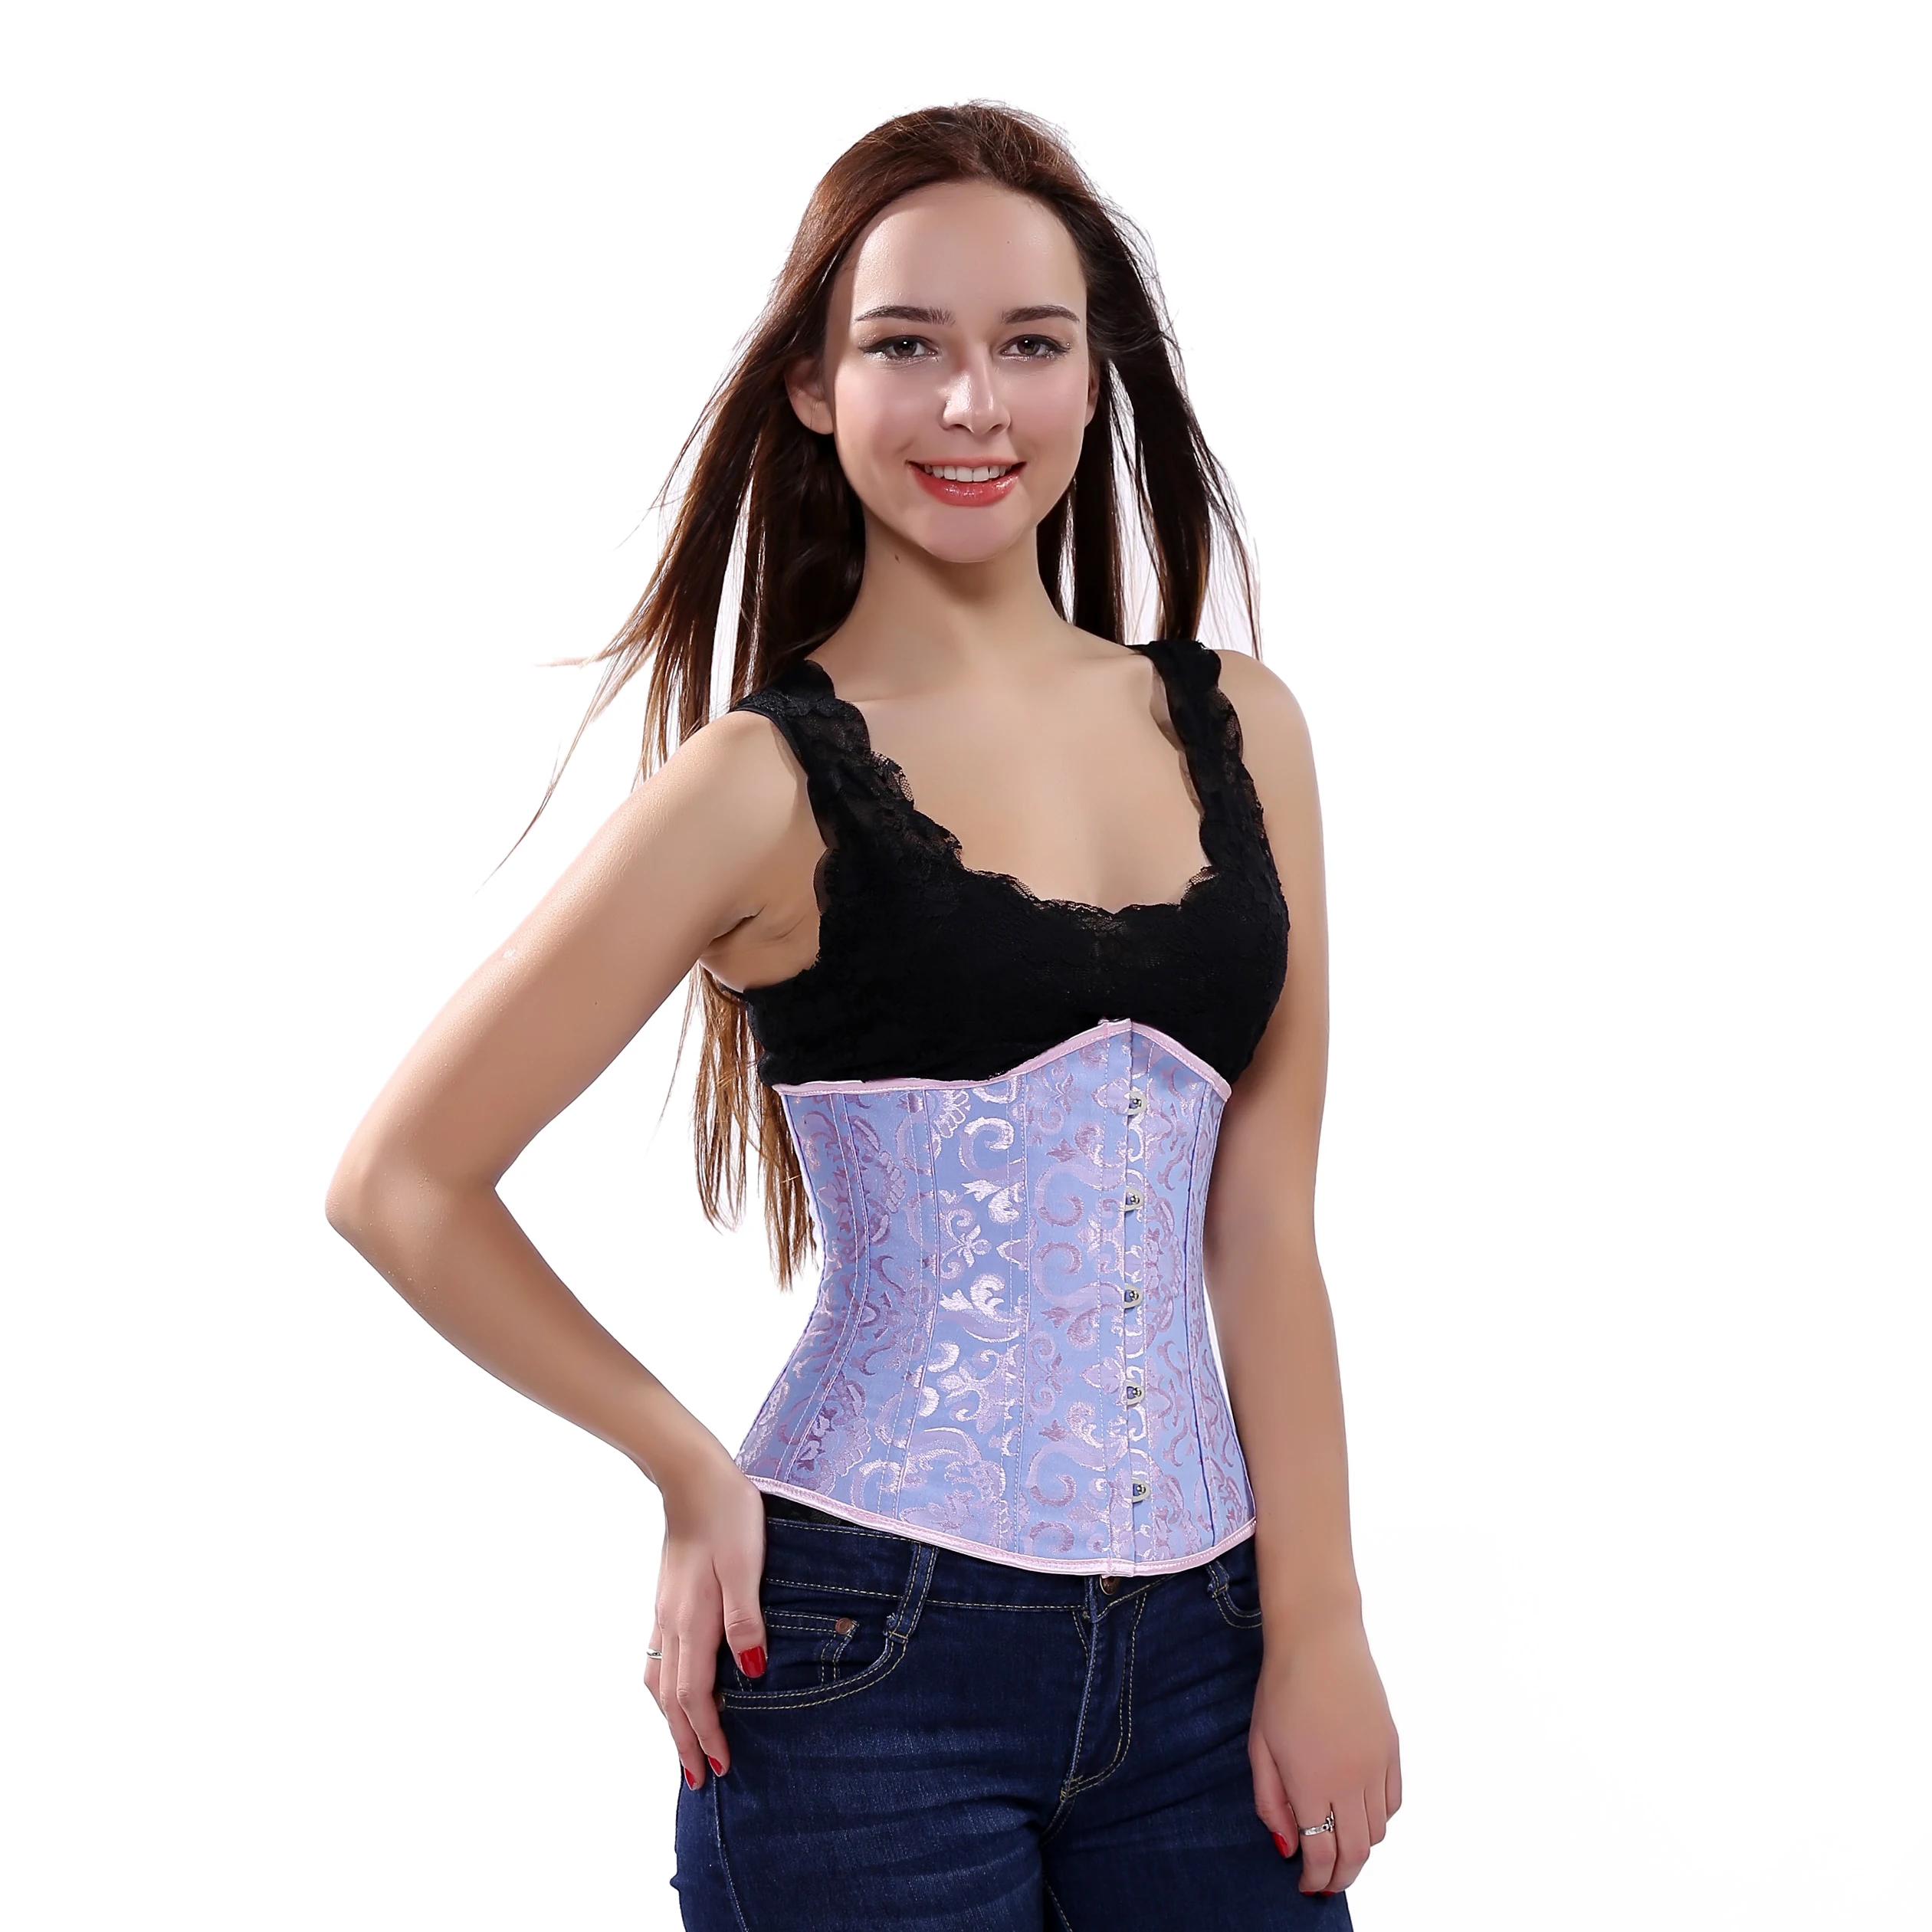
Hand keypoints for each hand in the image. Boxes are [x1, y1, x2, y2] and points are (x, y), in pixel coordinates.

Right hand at [642, 1448, 769, 1789]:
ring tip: (682, 1745)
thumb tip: (750, 1676)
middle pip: (670, 1698)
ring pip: (658, 1680)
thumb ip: (746, 1621)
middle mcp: (672, 1623)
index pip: (695, 1695)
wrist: (691, 1476)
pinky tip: (674, 1688)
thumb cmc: (728, 1515)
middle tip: (695, 1780)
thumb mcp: (746, 1565)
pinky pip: (658, 1657)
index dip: (707, 1733)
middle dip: (683, 1741)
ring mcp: (664, 1610)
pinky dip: (664, 1688)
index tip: (720, 1767)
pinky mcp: (666, 1597)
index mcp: (693, 1621)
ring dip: (670, 1718)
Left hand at [1248, 1612, 1400, 1895]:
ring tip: (1338, 1845)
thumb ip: (1271, 1802)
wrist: (1319, 1638)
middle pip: (1356, 1852)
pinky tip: (1359, 1812)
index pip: (1322, 1854)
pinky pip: (1394, 1801)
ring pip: (1379, 1831)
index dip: (1316, 1880)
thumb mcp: (1260, 1746)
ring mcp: (1377, 1764)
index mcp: (1312, 1782)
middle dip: (1341, 1877)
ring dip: (1359, 1848)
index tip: (1306, 1888)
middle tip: (1326, 1884)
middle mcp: (1351, 1780)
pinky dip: (1380, 1818)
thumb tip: (1287, 1847)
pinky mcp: (1393, 1748)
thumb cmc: (1280, 1688)